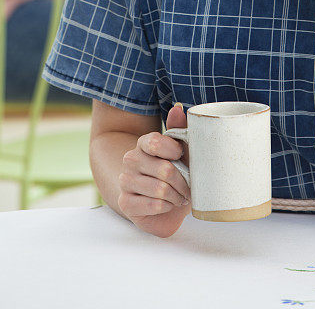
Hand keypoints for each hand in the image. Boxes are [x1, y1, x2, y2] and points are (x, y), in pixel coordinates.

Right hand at [118, 104, 191, 237]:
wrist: (166, 202)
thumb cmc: (178, 174)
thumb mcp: (185, 151)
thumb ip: (180, 129)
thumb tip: (178, 108)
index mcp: (144, 143)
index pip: (155, 142)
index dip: (175, 151)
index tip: (182, 157)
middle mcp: (131, 159)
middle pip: (164, 169)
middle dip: (183, 182)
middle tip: (189, 187)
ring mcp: (125, 181)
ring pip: (160, 189)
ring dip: (176, 196)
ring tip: (179, 197)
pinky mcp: (125, 203)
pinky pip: (153, 205)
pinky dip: (167, 207)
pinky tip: (167, 205)